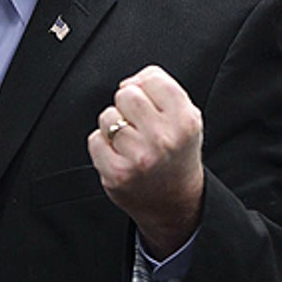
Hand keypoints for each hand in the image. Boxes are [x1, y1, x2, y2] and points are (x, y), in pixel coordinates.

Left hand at [87, 65, 204, 258]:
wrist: (175, 203)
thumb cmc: (177, 154)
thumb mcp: (186, 119)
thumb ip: (163, 91)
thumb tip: (128, 82)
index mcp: (185, 120)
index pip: (152, 78)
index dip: (146, 87)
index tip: (150, 103)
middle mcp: (164, 138)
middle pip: (126, 94)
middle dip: (128, 106)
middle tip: (138, 124)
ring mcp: (139, 157)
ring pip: (108, 117)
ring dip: (114, 127)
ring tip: (131, 142)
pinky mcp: (117, 173)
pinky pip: (95, 140)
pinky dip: (103, 146)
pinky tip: (120, 155)